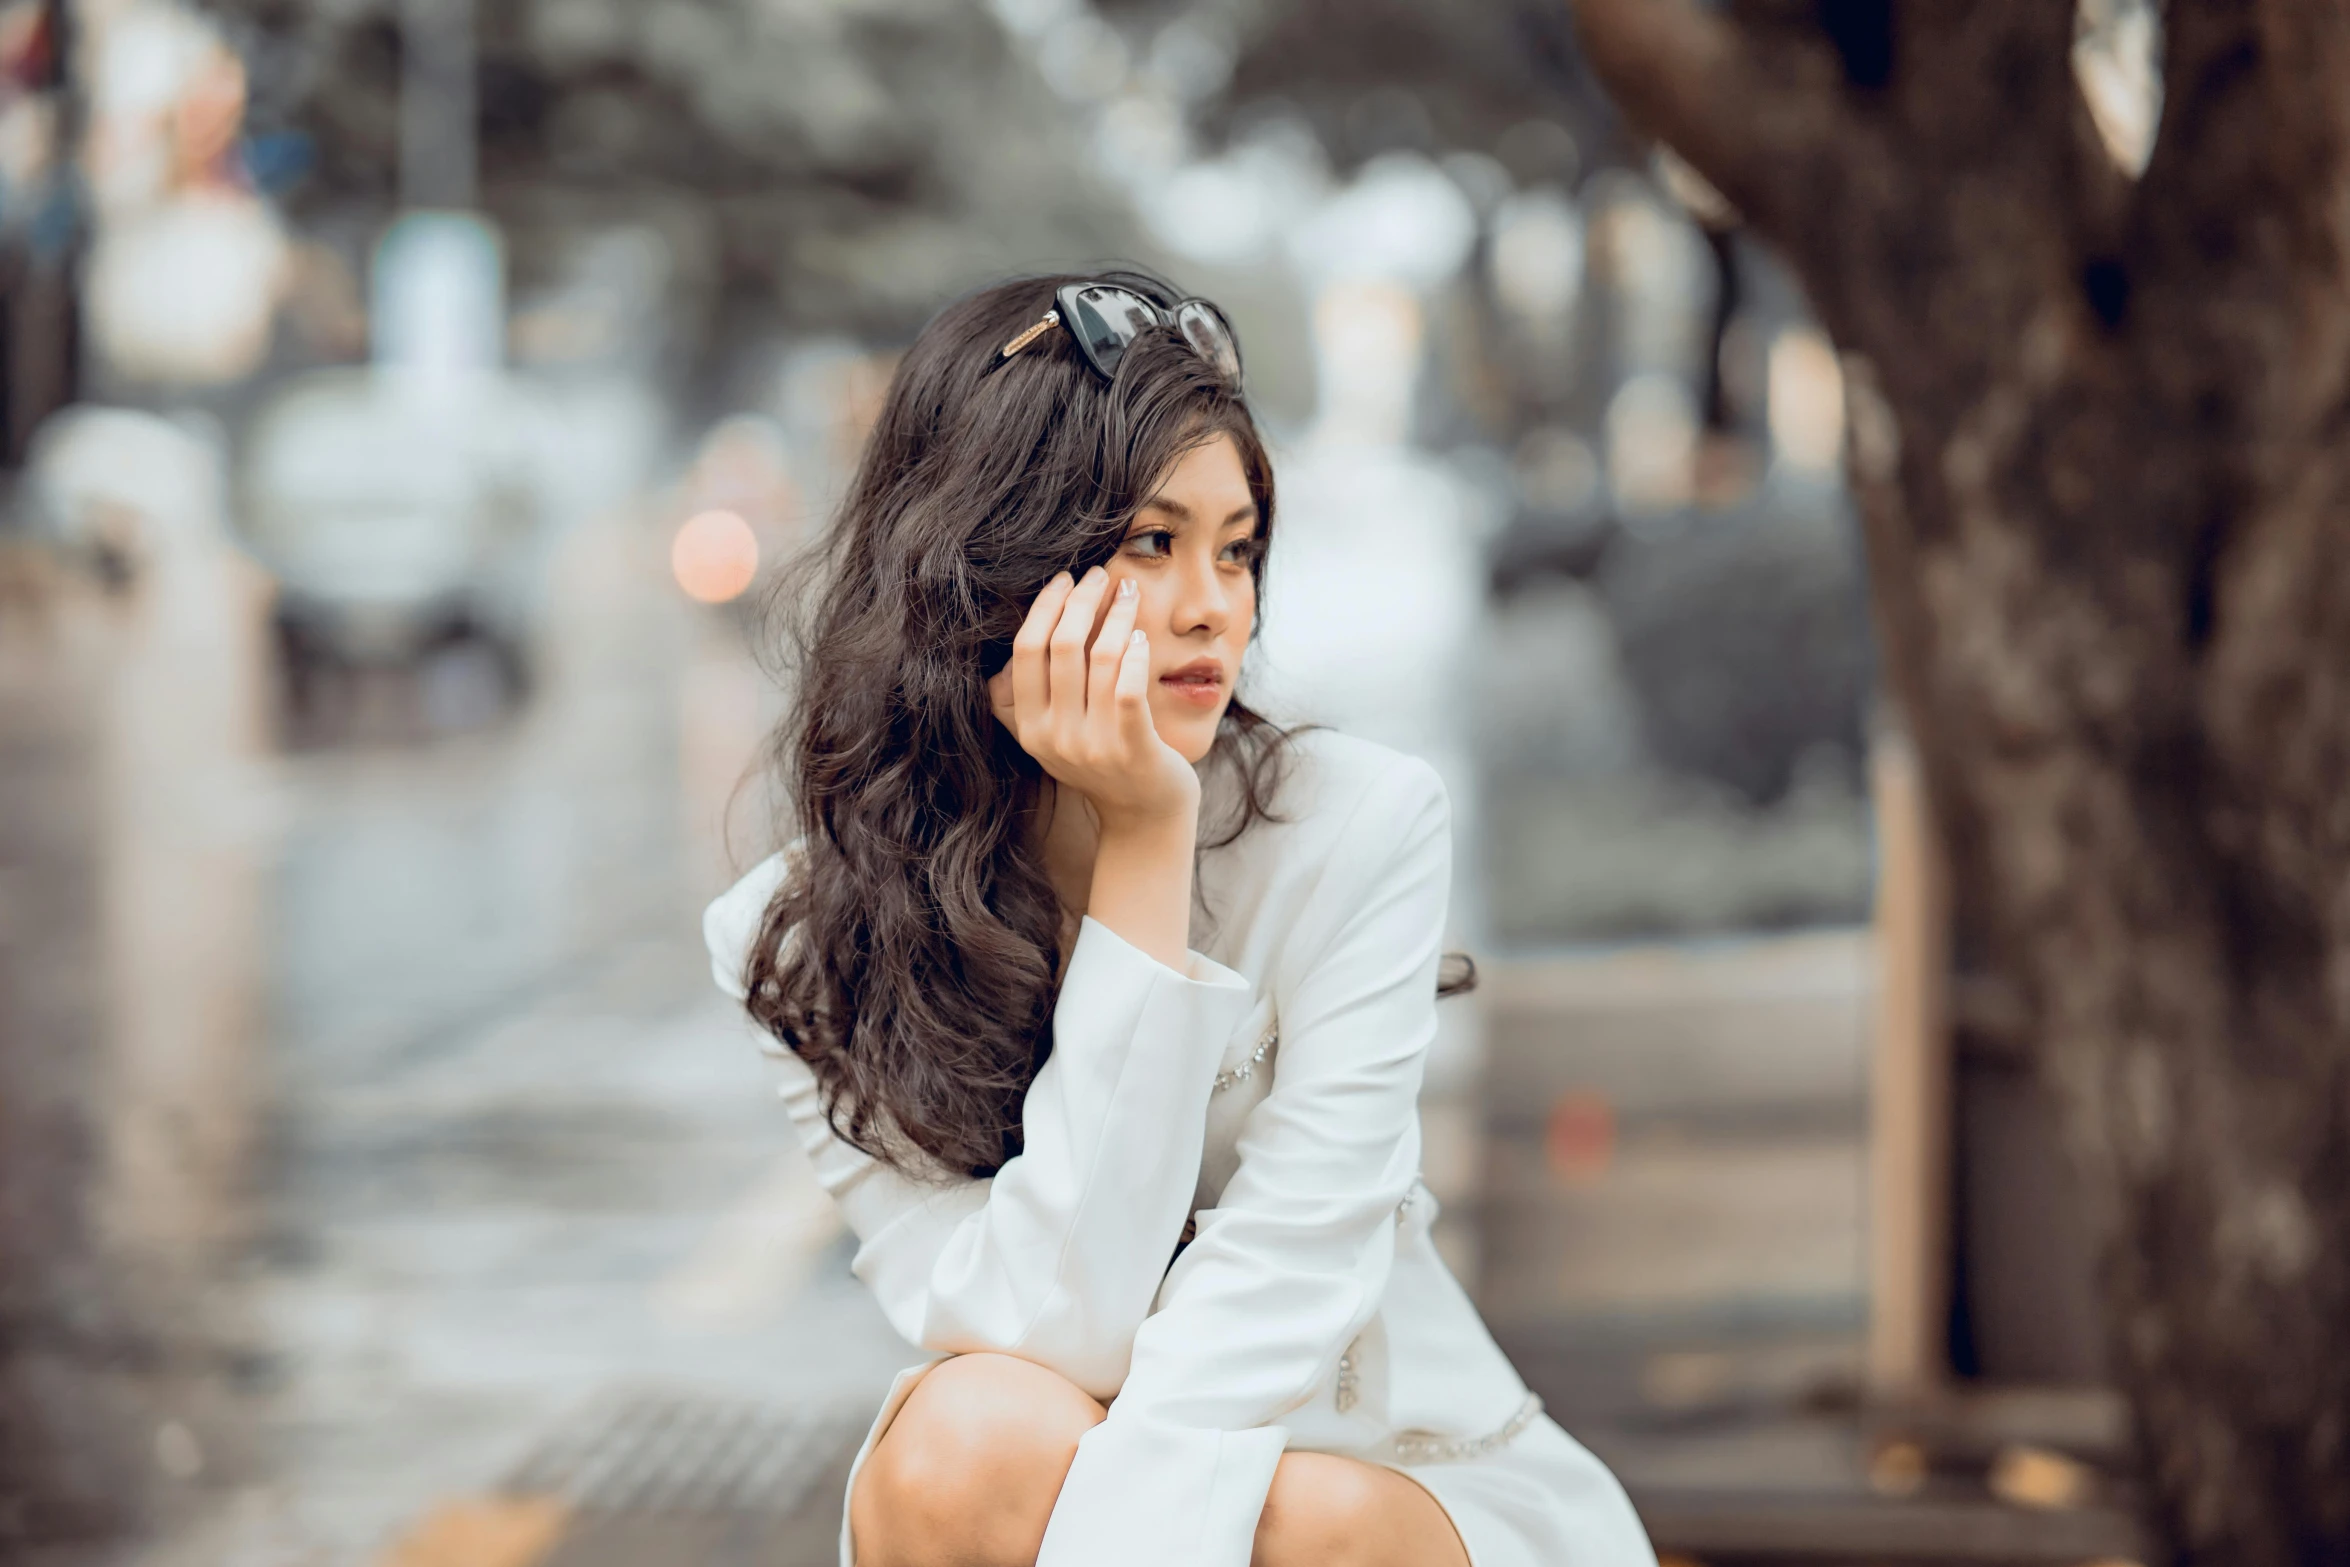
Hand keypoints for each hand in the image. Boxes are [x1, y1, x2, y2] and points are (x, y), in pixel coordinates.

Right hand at [989, 567, 1199, 829]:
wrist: (1145, 815)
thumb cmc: (1105, 761)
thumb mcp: (1057, 735)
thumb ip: (1037, 693)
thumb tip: (1036, 623)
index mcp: (1029, 727)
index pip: (1026, 650)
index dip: (1045, 607)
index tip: (1065, 580)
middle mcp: (1054, 737)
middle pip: (1062, 646)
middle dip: (1082, 599)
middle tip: (1100, 576)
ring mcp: (1093, 746)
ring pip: (1101, 658)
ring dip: (1118, 616)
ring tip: (1130, 595)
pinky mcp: (1133, 750)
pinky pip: (1130, 687)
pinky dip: (1136, 654)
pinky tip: (1142, 638)